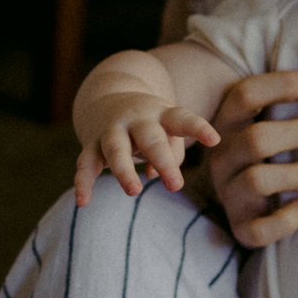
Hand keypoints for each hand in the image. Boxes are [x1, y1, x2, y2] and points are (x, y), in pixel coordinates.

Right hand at [75, 93, 217, 204]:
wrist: (109, 95)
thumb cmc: (152, 123)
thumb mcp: (168, 129)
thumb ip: (172, 152)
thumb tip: (155, 174)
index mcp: (163, 114)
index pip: (183, 119)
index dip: (199, 128)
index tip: (214, 140)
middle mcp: (137, 119)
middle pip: (150, 138)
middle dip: (163, 161)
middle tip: (176, 186)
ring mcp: (111, 130)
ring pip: (116, 149)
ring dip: (124, 170)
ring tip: (135, 191)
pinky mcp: (91, 143)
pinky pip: (86, 163)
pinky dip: (83, 183)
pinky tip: (83, 202)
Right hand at [205, 68, 297, 248]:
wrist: (249, 204)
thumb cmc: (273, 152)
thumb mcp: (273, 123)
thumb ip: (293, 104)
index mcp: (228, 123)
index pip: (247, 95)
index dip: (284, 86)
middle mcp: (222, 157)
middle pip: (257, 139)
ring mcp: (229, 193)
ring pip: (258, 180)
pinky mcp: (241, 227)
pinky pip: (259, 229)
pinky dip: (284, 220)